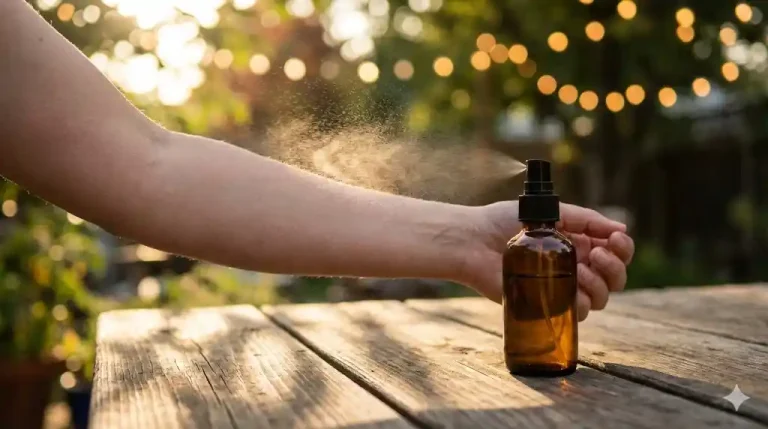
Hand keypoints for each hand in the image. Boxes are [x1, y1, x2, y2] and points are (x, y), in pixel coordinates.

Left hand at [461, 201, 633, 320]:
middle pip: (615, 278)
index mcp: (576, 244)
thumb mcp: (550, 211)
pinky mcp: (545, 303)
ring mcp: (560, 287)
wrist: (473, 241)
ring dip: (601, 284)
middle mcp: (573, 267)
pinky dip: (583, 301)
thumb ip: (586, 218)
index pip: (615, 252)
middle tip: (595, 254)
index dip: (623, 249)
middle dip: (615, 267)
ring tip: (582, 267)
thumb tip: (621, 227)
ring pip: (601, 297)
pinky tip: (574, 285)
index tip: (615, 240)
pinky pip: (578, 312)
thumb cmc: (503, 222)